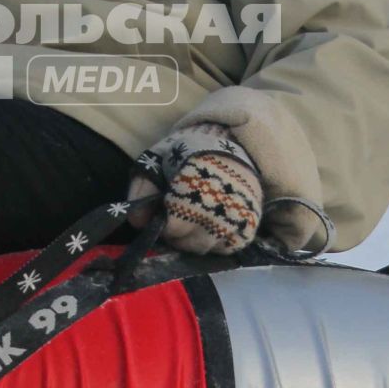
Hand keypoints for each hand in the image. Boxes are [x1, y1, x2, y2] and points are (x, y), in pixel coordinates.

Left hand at [125, 122, 263, 254]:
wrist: (227, 140)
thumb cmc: (186, 151)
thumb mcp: (157, 161)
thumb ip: (141, 190)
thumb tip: (137, 223)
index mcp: (194, 182)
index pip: (174, 227)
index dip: (163, 226)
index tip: (163, 216)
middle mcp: (220, 202)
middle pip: (190, 242)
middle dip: (177, 236)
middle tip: (176, 221)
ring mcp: (238, 214)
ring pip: (208, 247)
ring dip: (196, 240)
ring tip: (193, 222)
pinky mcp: (251, 221)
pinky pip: (229, 246)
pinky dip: (217, 241)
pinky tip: (210, 225)